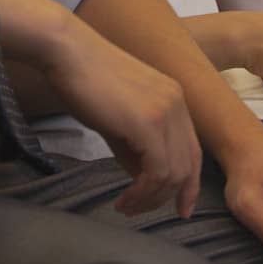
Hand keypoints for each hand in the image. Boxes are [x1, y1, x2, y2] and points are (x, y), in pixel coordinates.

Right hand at [40, 17, 202, 216]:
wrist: (68, 53)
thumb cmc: (86, 82)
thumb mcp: (120, 119)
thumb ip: (137, 149)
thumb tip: (143, 182)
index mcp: (174, 99)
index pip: (193, 151)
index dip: (189, 185)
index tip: (178, 209)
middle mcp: (177, 104)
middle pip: (189, 166)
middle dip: (167, 198)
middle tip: (138, 211)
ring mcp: (165, 112)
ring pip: (175, 174)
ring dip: (151, 199)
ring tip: (126, 206)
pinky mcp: (148, 122)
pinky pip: (158, 171)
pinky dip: (143, 193)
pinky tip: (124, 199)